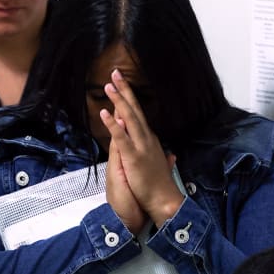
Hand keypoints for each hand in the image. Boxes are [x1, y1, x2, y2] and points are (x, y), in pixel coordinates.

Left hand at [100, 70, 183, 226]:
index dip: (130, 97)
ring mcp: (140, 146)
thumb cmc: (161, 184)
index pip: (138, 113)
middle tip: (115, 73)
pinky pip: (121, 137)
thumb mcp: (162, 166)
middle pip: (134, 109)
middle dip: (124, 90)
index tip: (122, 83)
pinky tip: (104, 113)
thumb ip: (163, 157)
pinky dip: (113, 124)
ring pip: (129, 118)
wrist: (165, 200)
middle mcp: (146, 138)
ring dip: (119, 100)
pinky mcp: (133, 156)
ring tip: (109, 85)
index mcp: (149, 139)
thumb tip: (169, 154)